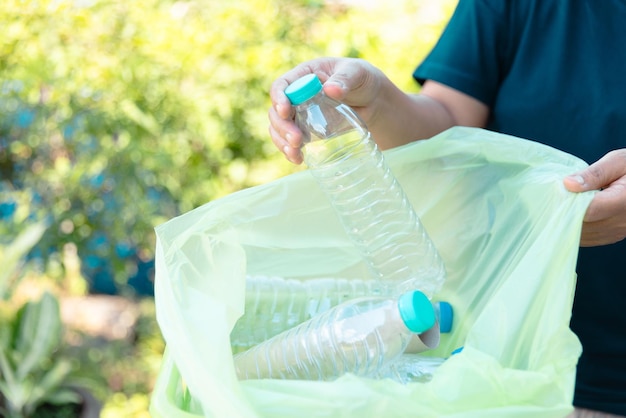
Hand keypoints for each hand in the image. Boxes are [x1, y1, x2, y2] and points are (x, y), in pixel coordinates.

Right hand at [268, 57, 384, 163]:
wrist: (373, 101)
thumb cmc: (363, 79)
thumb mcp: (358, 73)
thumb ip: (345, 79)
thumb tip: (330, 89)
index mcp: (304, 75)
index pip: (282, 85)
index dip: (279, 98)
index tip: (286, 112)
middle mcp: (296, 95)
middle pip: (276, 111)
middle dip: (282, 127)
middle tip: (297, 140)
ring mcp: (299, 114)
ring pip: (279, 128)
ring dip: (282, 142)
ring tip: (296, 153)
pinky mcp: (306, 130)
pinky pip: (290, 140)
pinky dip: (290, 151)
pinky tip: (298, 159)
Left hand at [563, 149, 625, 246]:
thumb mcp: (618, 162)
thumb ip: (594, 173)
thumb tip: (568, 184)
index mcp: (625, 200)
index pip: (589, 210)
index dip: (569, 202)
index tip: (559, 190)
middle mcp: (623, 221)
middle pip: (583, 224)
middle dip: (566, 211)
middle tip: (558, 195)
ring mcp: (618, 231)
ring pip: (582, 234)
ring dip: (569, 220)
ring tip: (566, 202)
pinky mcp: (613, 235)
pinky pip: (587, 237)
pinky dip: (576, 227)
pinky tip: (573, 212)